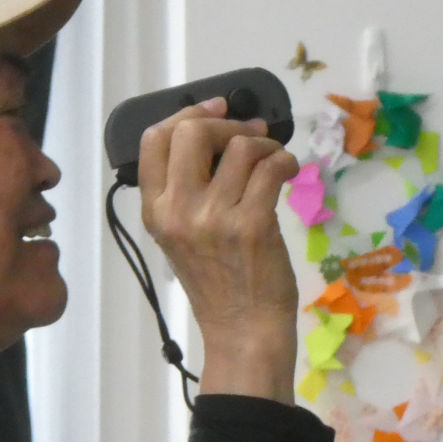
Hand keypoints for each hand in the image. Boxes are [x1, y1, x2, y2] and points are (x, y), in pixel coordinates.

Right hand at [137, 97, 301, 402]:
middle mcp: (177, 212)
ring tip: (273, 162)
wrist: (243, 331)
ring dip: (265, 146)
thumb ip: (184, 193)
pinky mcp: (252, 225)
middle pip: (192, 131)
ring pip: (240, 147)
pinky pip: (270, 168)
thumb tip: (217, 135)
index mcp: (155, 212)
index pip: (154, 140)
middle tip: (249, 136)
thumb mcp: (181, 238)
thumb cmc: (219, 285)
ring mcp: (213, 218)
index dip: (187, 113)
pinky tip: (288, 173)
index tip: (216, 110)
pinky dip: (285, 162)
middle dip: (227, 123)